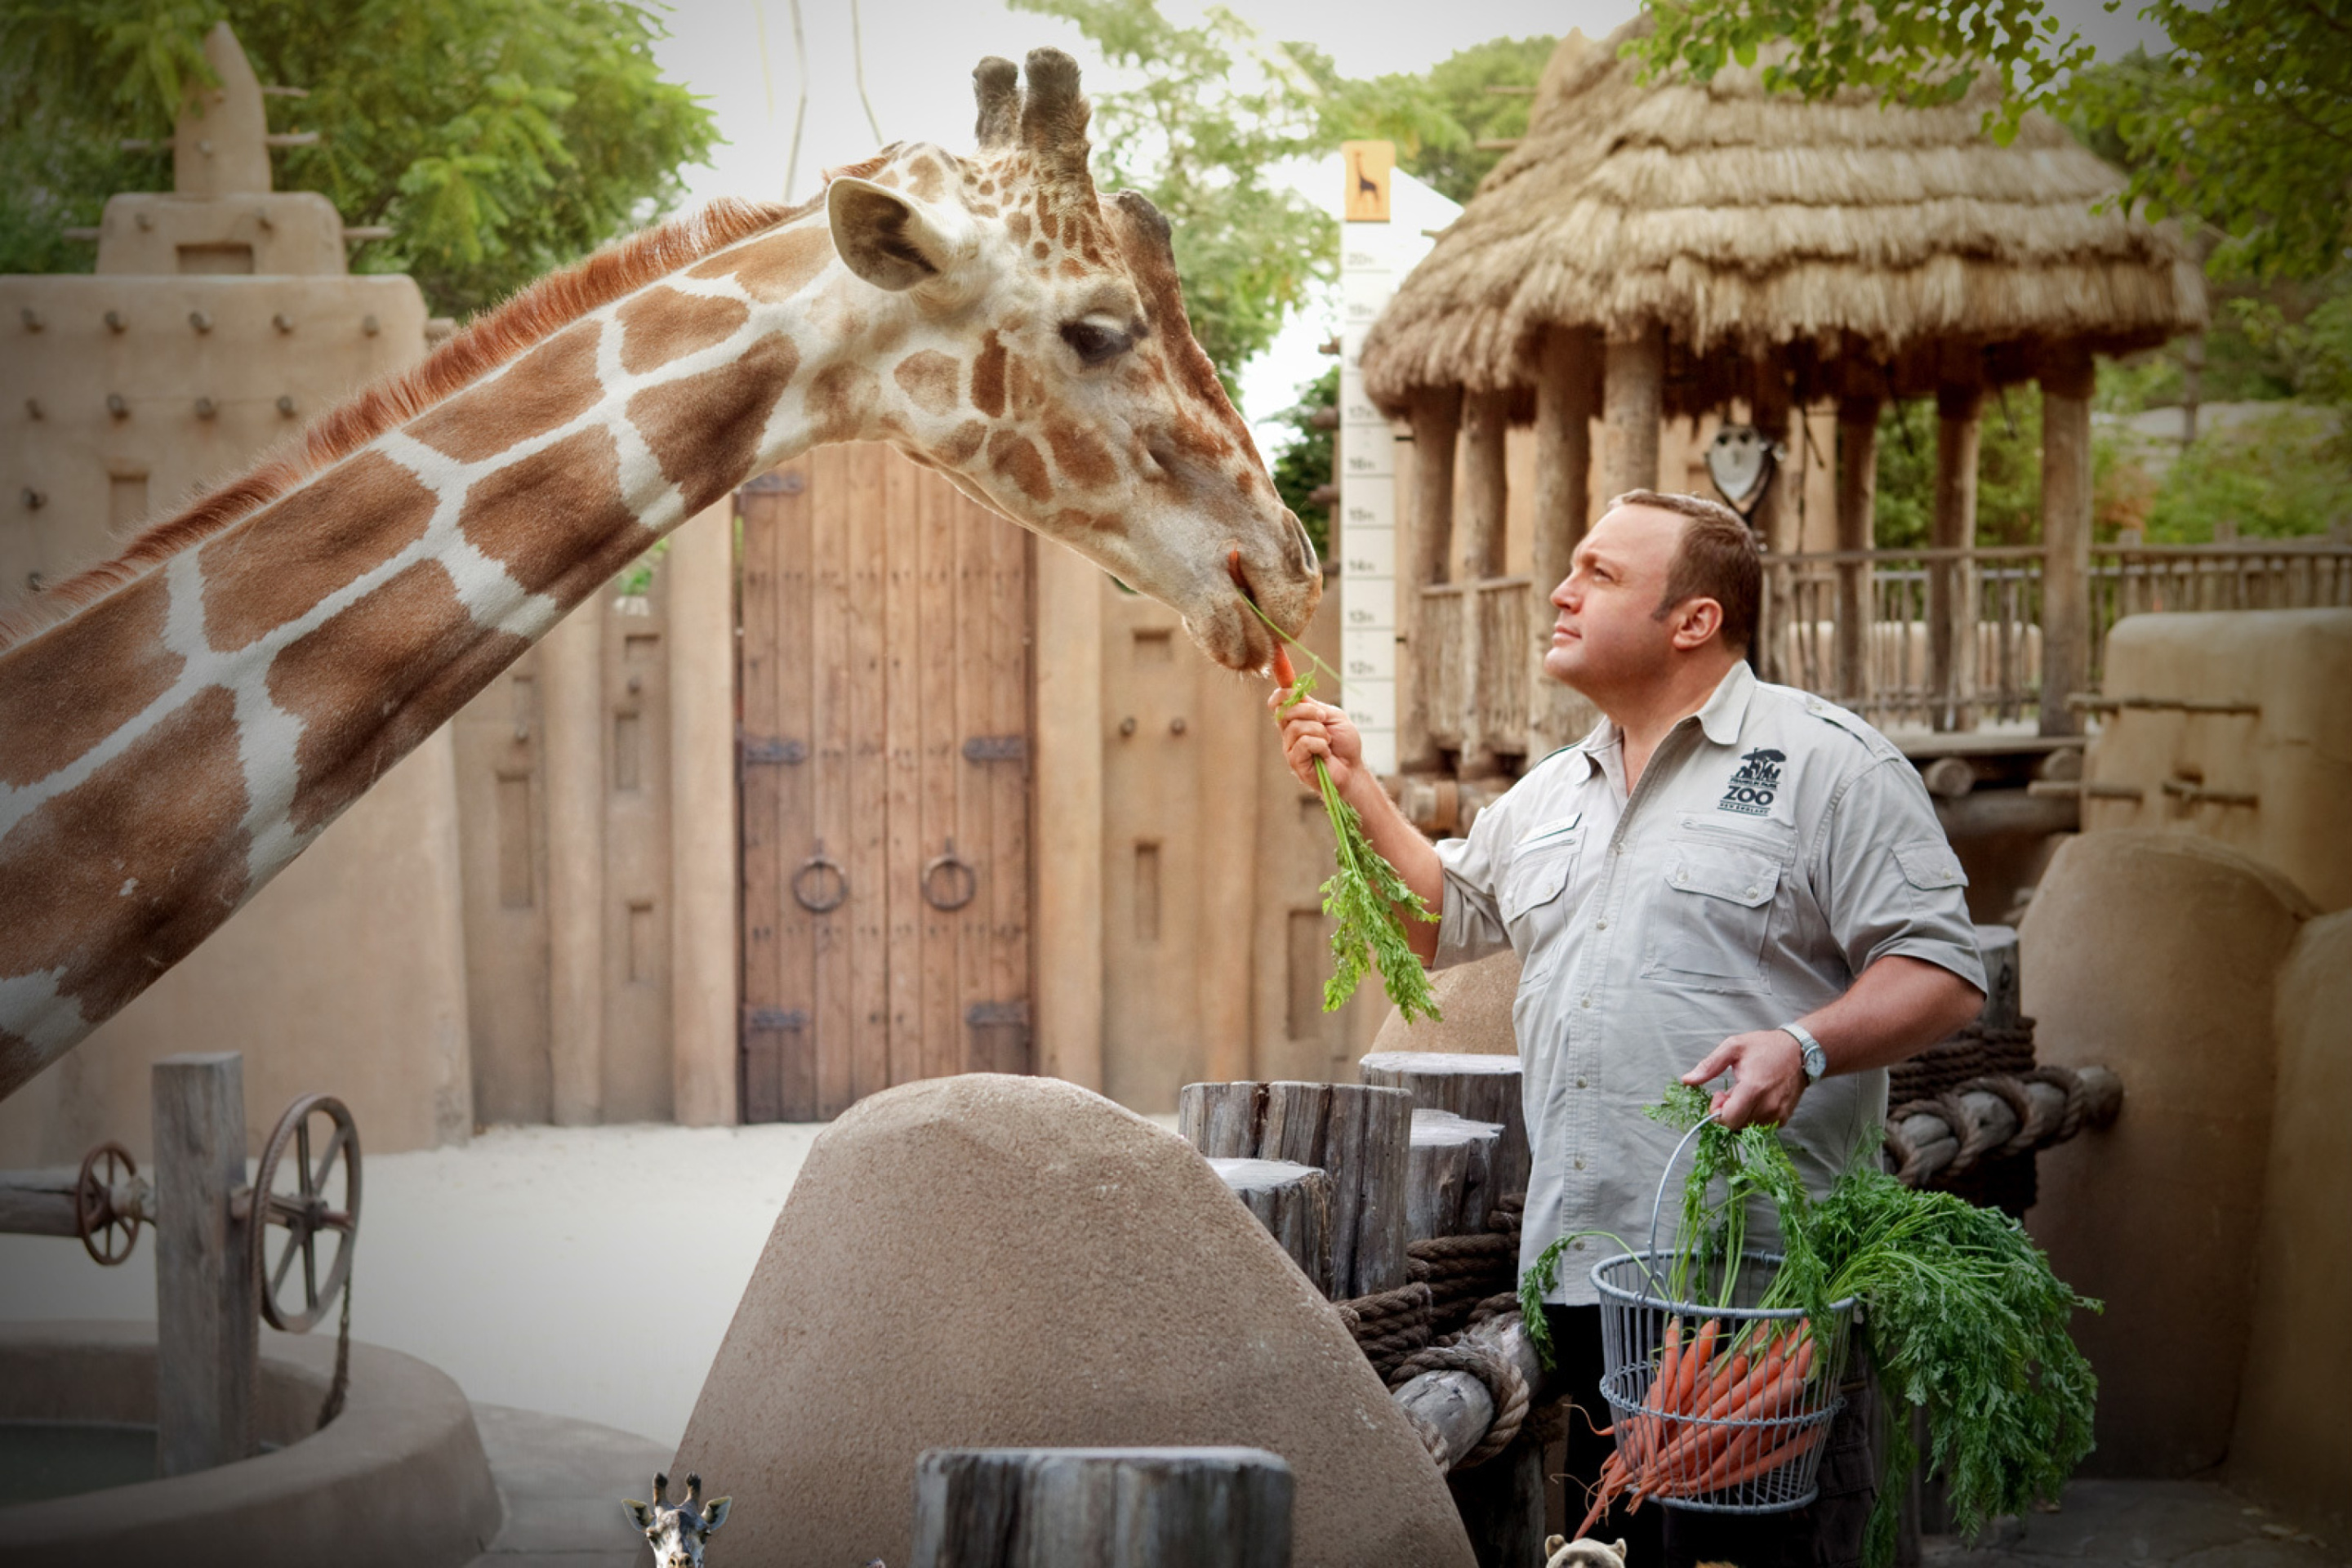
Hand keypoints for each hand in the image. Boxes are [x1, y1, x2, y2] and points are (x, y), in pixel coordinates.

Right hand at [1269, 691, 1363, 795]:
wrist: (1353, 768)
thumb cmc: (1344, 744)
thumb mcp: (1333, 716)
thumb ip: (1314, 705)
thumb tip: (1296, 691)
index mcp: (1297, 720)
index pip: (1278, 703)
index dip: (1281, 694)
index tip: (1293, 688)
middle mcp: (1290, 733)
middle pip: (1284, 712)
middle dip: (1307, 710)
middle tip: (1323, 718)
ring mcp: (1290, 748)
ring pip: (1295, 727)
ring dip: (1319, 731)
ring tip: (1328, 741)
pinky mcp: (1295, 762)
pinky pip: (1303, 743)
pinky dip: (1320, 745)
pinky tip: (1325, 753)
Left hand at [1683, 1030, 1807, 1129]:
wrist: (1800, 1051)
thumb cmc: (1766, 1046)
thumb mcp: (1733, 1047)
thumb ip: (1709, 1065)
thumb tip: (1687, 1080)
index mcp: (1753, 1088)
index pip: (1728, 1119)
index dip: (1717, 1111)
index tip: (1719, 1094)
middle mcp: (1768, 1105)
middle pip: (1736, 1125)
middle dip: (1728, 1111)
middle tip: (1731, 1092)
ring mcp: (1778, 1114)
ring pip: (1748, 1127)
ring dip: (1741, 1113)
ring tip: (1746, 1093)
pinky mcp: (1784, 1118)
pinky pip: (1761, 1126)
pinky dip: (1754, 1116)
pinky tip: (1757, 1099)